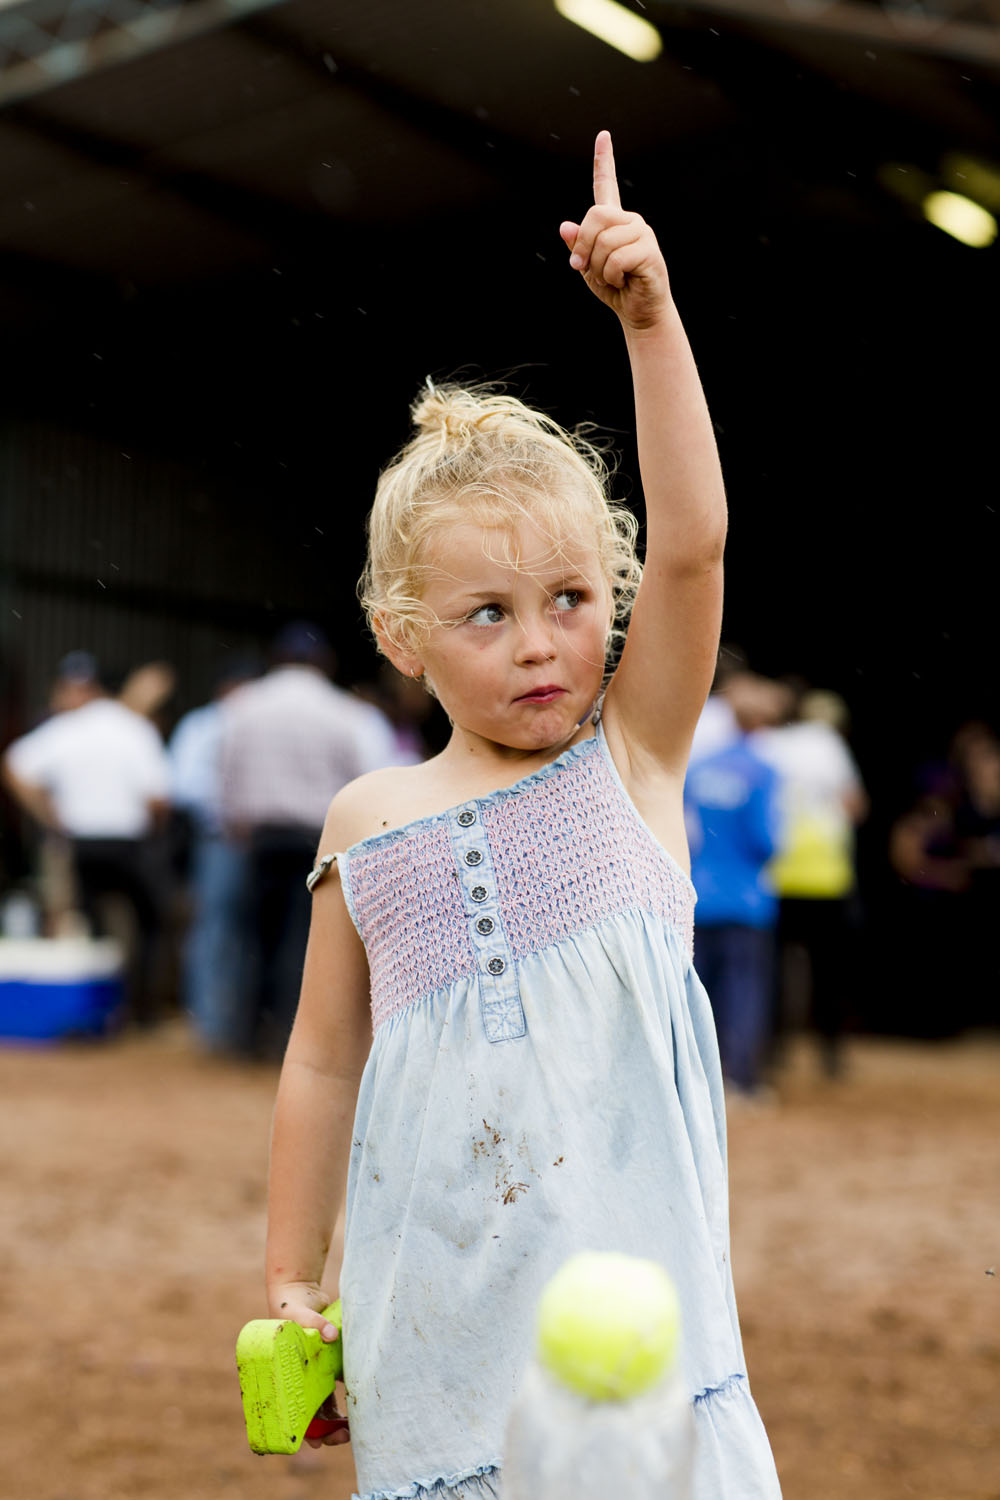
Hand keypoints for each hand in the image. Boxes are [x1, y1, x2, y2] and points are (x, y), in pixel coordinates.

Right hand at [267, 1281, 350, 1447]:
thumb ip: (315, 1323)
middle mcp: (298, 1379)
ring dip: (336, 1420)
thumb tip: (332, 1335)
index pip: (291, 1412)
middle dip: (326, 1431)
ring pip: (324, 1405)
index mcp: (285, 1376)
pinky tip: (355, 1406)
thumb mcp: (298, 1315)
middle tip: (343, 1437)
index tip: (318, 1444)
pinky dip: (344, 1394)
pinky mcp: (326, 1362)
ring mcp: (313, 1372)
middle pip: (311, 1414)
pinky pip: (335, 1384)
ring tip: (351, 1429)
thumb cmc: (290, 1307)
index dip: (304, 1431)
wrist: (297, 1289)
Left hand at [559, 130, 670, 330]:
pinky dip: (612, 276)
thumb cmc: (615, 288)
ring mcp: (641, 233)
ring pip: (604, 242)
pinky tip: (623, 281)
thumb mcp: (588, 267)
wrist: (638, 311)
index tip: (603, 135)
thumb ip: (577, 247)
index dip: (603, 160)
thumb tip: (565, 227)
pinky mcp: (649, 250)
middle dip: (583, 248)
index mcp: (614, 221)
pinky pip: (617, 259)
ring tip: (612, 277)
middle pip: (595, 217)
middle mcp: (629, 220)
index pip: (606, 185)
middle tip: (585, 268)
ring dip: (599, 268)